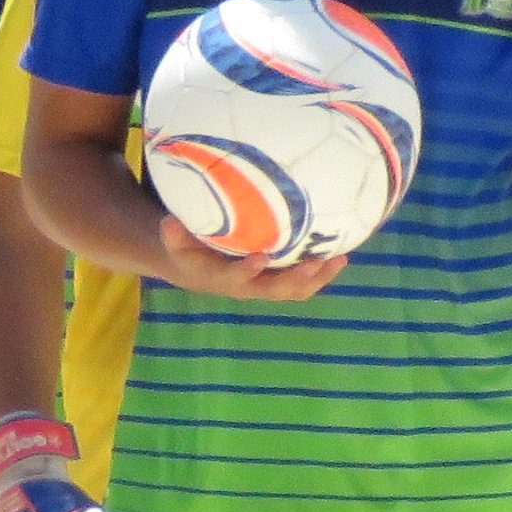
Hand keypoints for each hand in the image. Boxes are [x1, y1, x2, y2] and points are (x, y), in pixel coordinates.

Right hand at [148, 214, 349, 304]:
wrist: (197, 270)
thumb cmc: (190, 251)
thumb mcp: (176, 243)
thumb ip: (175, 234)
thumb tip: (170, 220)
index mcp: (223, 278)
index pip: (236, 278)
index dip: (247, 271)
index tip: (260, 257)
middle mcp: (248, 287)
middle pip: (276, 290)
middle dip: (296, 278)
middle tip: (315, 262)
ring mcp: (266, 287)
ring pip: (295, 290)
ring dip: (318, 278)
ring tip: (340, 259)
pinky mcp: (278, 282)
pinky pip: (304, 283)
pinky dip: (322, 273)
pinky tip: (341, 256)